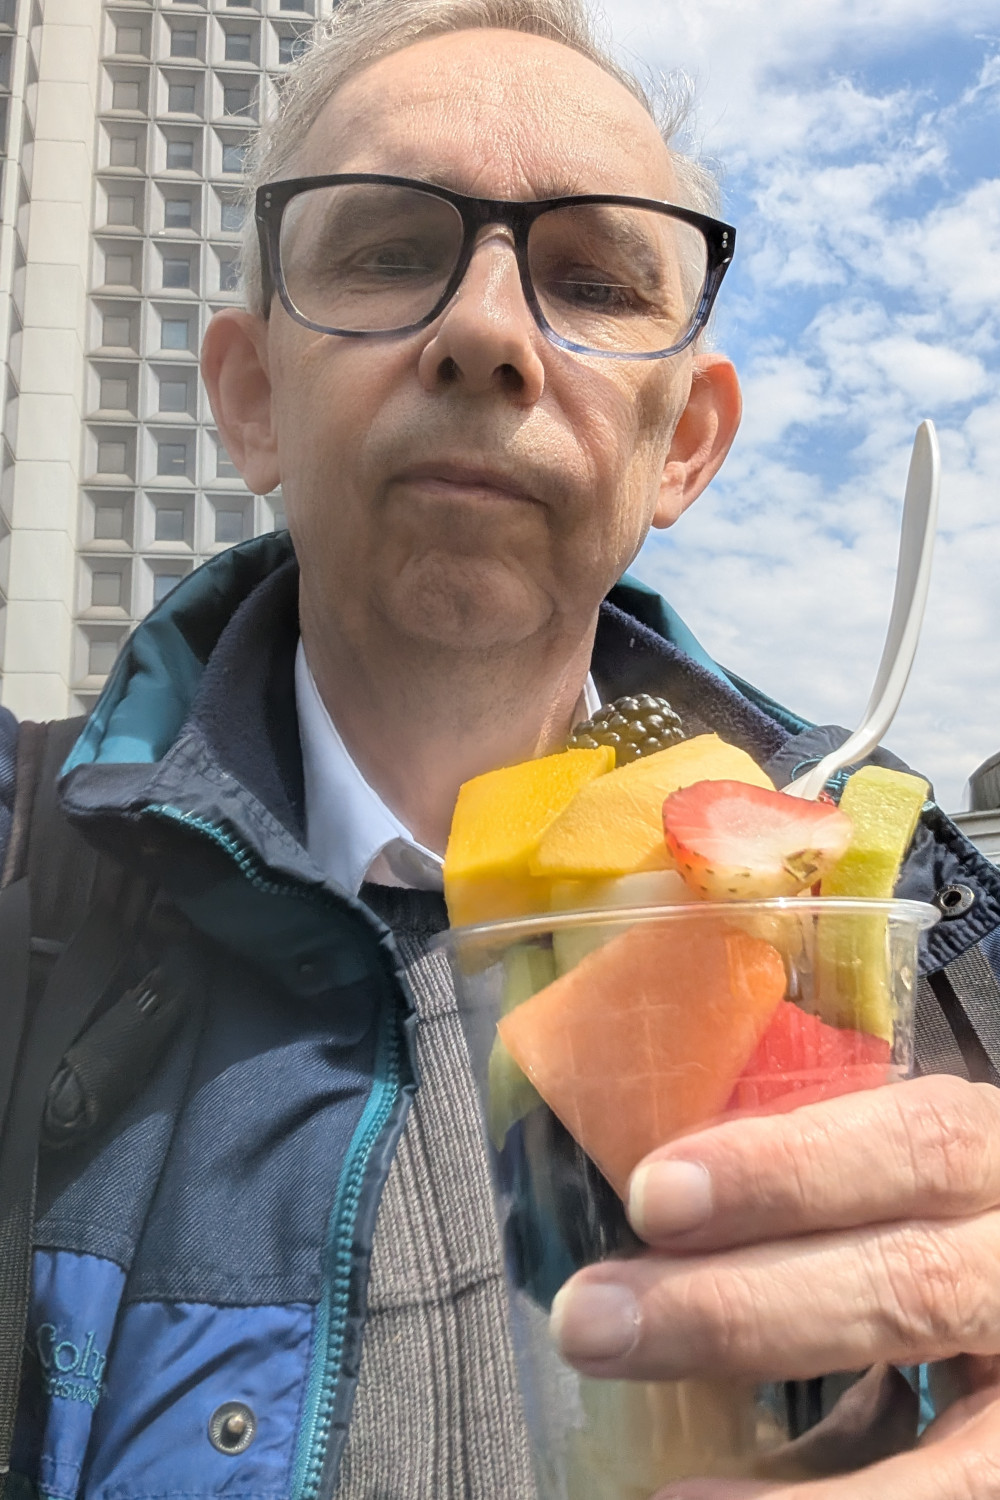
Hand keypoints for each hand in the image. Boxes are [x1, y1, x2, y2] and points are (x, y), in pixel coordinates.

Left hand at [548, 1075, 999, 1495]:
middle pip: (910, 1283)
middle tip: (590, 1319)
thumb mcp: (897, 1179)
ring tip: (651, 1471)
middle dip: (737, 1307)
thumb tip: (640, 1212)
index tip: (652, 1195)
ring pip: (948, 1435)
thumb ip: (807, 1181)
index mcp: (992, 1155)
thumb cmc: (929, 1223)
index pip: (913, 1142)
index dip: (784, 1166)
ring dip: (785, 1457)